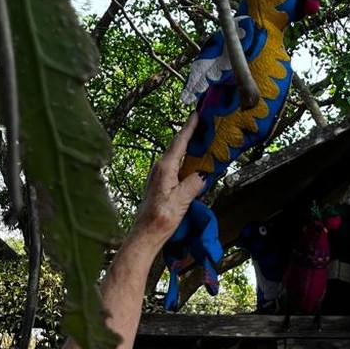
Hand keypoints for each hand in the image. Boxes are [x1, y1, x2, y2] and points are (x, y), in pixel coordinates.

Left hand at [131, 114, 205, 247]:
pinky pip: (175, 165)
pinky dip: (184, 159)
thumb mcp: (180, 201)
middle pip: (177, 145)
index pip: (179, 142)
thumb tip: (204, 174)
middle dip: (189, 133)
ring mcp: (158, 175)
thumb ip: (193, 184)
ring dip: (187, 146)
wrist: (145, 235)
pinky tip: (191, 162)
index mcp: (165, 168)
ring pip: (175, 155)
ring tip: (200, 139)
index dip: (189, 127)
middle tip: (202, 122)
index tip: (197, 113)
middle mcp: (159, 168)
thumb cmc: (160, 219)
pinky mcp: (160, 184)